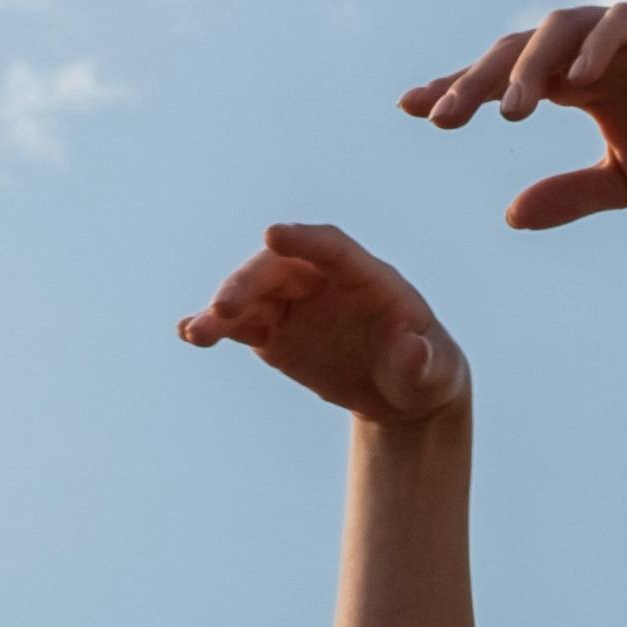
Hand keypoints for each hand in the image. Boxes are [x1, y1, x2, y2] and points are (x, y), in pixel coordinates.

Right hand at [176, 218, 470, 423]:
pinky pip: (240, 324)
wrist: (401, 392)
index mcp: (369, 279)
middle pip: (280, 268)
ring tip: (197, 332)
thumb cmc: (428, 373)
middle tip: (225, 309)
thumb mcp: (436, 373)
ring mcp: (296, 305)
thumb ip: (423, 362)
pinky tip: (189, 332)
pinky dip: (214, 327)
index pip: (333, 248)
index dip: (304, 241)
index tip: (272, 234)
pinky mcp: (274, 332)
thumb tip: (413, 348)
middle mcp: (325, 283)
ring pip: (252, 294)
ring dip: (222, 308)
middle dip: (249, 282)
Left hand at [403, 0, 626, 230]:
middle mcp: (597, 46)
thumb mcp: (625, 182)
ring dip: (531, 66)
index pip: (504, 76)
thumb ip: (570, 194)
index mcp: (577, 78)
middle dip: (478, 79)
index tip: (409, 109)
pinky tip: (574, 78)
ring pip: (565, 29)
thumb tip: (507, 215)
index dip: (458, 87)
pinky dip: (601, 42)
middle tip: (442, 117)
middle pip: (519, 48)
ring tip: (507, 111)